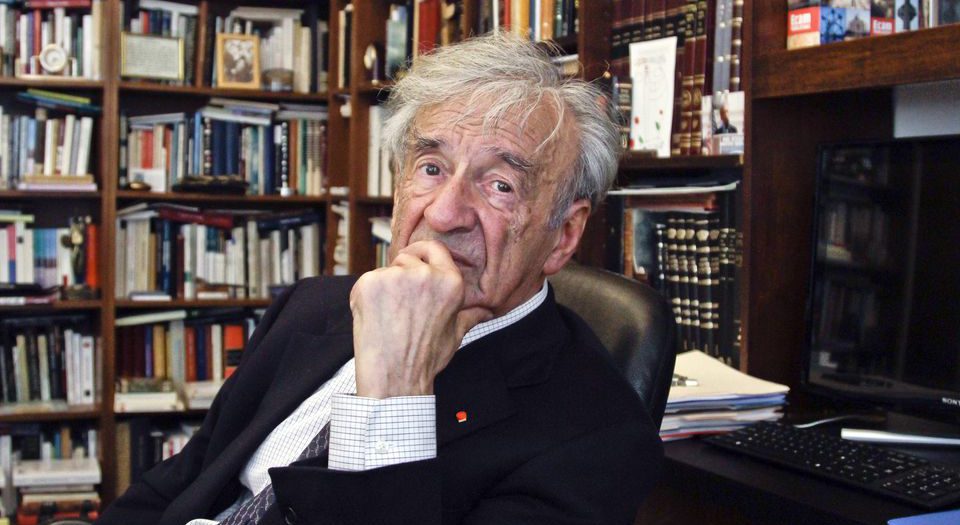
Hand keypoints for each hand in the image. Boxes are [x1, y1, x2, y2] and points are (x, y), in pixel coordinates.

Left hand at [350, 241, 492, 398]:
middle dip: (400, 274)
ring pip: (385, 271)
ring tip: (388, 316)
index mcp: (450, 282)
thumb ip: (469, 315)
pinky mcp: (370, 283)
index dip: (422, 252)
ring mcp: (395, 276)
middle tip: (399, 304)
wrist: (394, 378)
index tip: (413, 259)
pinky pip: (366, 281)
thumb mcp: (455, 335)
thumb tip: (486, 311)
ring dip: (383, 287)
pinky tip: (373, 318)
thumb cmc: (424, 359)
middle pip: (406, 258)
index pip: (435, 248)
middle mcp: (424, 274)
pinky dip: (365, 296)